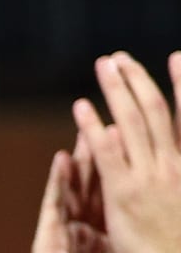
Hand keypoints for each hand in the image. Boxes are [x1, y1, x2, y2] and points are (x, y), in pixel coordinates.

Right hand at [27, 136, 136, 252]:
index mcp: (105, 248)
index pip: (117, 203)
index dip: (127, 175)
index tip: (139, 149)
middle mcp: (84, 238)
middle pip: (96, 188)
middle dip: (105, 156)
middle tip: (113, 123)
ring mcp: (64, 240)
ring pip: (74, 191)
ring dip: (81, 160)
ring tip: (87, 127)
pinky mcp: (48, 245)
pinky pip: (54, 207)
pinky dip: (58, 183)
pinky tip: (63, 159)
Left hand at [81, 53, 180, 252]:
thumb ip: (180, 183)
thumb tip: (175, 169)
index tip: (177, 58)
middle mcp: (175, 166)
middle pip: (156, 112)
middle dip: (139, 81)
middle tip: (122, 58)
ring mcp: (150, 178)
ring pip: (133, 122)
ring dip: (118, 91)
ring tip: (106, 65)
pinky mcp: (124, 194)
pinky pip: (106, 153)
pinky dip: (94, 127)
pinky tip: (81, 108)